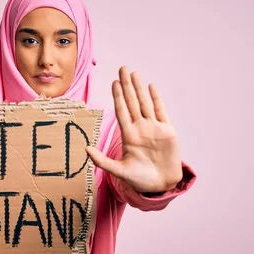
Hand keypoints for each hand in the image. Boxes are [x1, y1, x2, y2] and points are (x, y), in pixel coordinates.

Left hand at [86, 66, 182, 192]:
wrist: (161, 185)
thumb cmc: (139, 179)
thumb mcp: (118, 170)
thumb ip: (102, 160)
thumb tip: (85, 149)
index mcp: (128, 136)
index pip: (122, 111)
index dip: (118, 97)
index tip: (113, 82)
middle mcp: (140, 128)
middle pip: (132, 102)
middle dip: (127, 86)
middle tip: (122, 68)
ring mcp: (154, 128)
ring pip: (145, 103)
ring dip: (140, 88)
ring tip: (134, 73)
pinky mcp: (167, 131)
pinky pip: (161, 111)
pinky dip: (156, 99)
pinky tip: (150, 87)